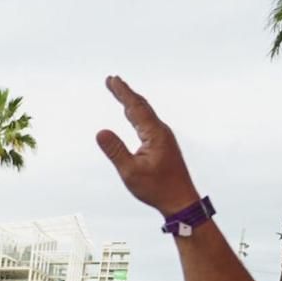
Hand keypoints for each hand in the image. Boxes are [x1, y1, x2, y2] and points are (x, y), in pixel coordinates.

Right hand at [95, 76, 199, 214]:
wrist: (181, 201)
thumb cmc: (157, 188)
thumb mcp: (130, 172)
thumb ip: (115, 151)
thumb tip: (100, 132)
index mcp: (154, 133)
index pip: (135, 107)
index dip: (123, 93)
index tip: (112, 79)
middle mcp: (161, 131)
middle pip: (141, 106)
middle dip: (126, 92)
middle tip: (112, 80)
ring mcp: (163, 137)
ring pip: (145, 113)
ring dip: (131, 102)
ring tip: (120, 92)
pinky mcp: (163, 144)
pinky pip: (147, 122)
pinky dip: (137, 113)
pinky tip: (133, 115)